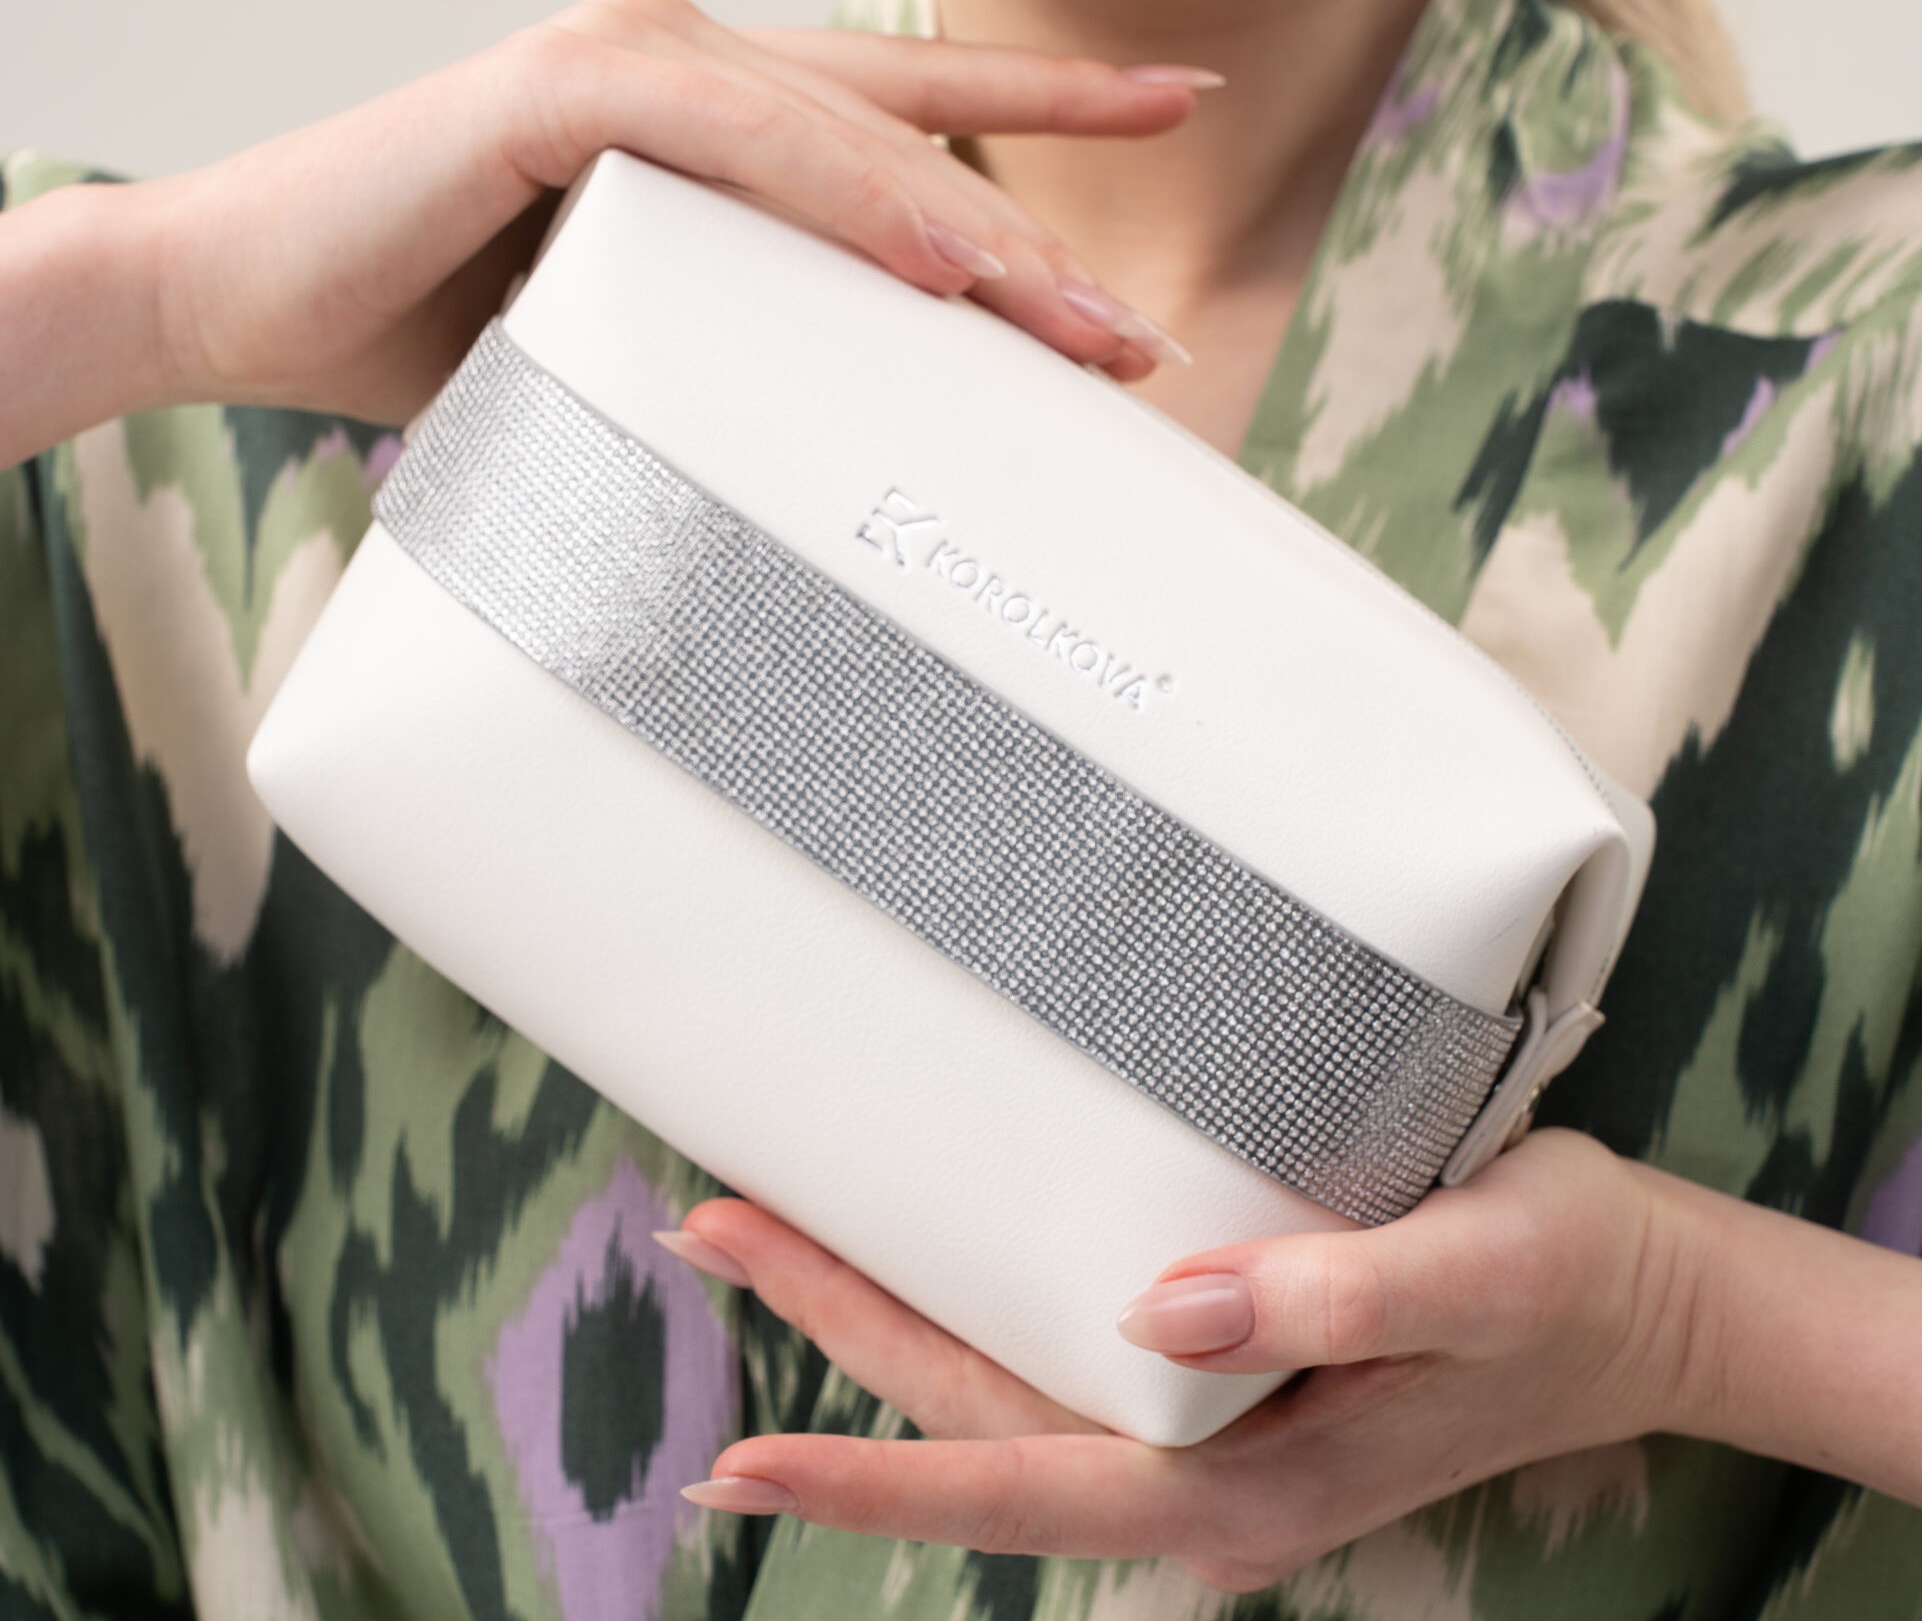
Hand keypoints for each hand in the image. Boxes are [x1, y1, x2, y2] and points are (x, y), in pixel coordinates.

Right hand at [120, 0, 1207, 428]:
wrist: (247, 304)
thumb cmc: (443, 333)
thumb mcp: (645, 344)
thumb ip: (750, 344)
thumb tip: (870, 442)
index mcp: (714, 113)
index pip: (909, 108)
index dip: (1049, 99)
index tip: (1177, 107)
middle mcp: (683, 60)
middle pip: (904, 137)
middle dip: (1035, 237)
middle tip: (1136, 337)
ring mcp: (624, 57)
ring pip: (841, 133)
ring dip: (971, 232)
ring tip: (1079, 327)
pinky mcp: (555, 86)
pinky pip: (731, 136)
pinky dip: (838, 195)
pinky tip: (937, 260)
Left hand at [655, 1128, 1706, 1592]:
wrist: (1641, 1300)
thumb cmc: (1565, 1284)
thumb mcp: (1471, 1274)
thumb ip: (1324, 1300)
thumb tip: (1160, 1309)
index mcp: (1240, 1487)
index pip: (1016, 1484)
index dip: (870, 1480)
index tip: (737, 1459)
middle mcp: (1196, 1470)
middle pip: (971, 1416)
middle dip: (831, 1332)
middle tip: (710, 1227)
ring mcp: (1200, 1425)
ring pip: (996, 1379)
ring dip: (876, 1307)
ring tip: (767, 1226)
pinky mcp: (1215, 1366)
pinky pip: (1054, 1342)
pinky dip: (963, 1291)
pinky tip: (916, 1238)